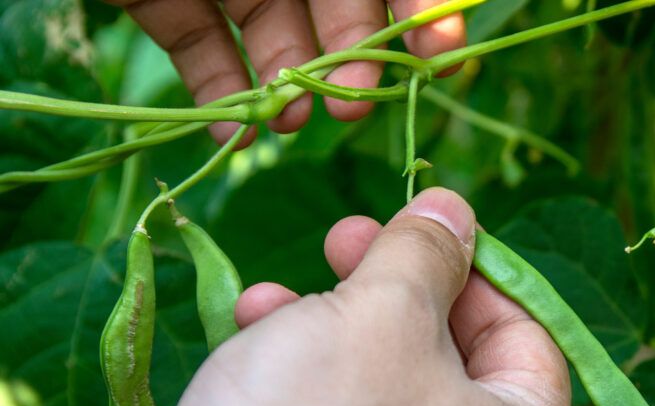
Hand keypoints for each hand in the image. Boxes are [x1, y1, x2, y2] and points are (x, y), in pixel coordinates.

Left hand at [103, 0, 466, 142]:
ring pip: (274, 31)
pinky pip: (202, 48)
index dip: (421, 6)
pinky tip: (237, 132)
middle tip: (358, 105)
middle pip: (337, 1)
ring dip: (294, 82)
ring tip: (298, 120)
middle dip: (355, 54)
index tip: (442, 53)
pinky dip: (222, 94)